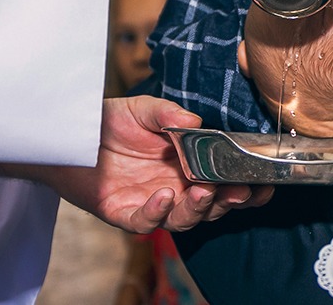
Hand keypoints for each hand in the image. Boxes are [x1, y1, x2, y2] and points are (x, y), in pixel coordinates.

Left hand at [0, 96, 271, 232]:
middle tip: (237, 191)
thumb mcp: (144, 109)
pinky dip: (157, 212)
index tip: (265, 183)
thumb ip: (170, 115)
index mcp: (188, 165)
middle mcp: (174, 187)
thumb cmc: (109, 122)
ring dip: (197, 209)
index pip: (223, 181)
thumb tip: (197, 124)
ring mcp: (150, 203)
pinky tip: (162, 195)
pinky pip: (146, 222)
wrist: (68, 134)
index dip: (246, 187)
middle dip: (227, 202)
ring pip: (184, 220)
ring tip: (201, 190)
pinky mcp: (123, 213)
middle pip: (211, 207)